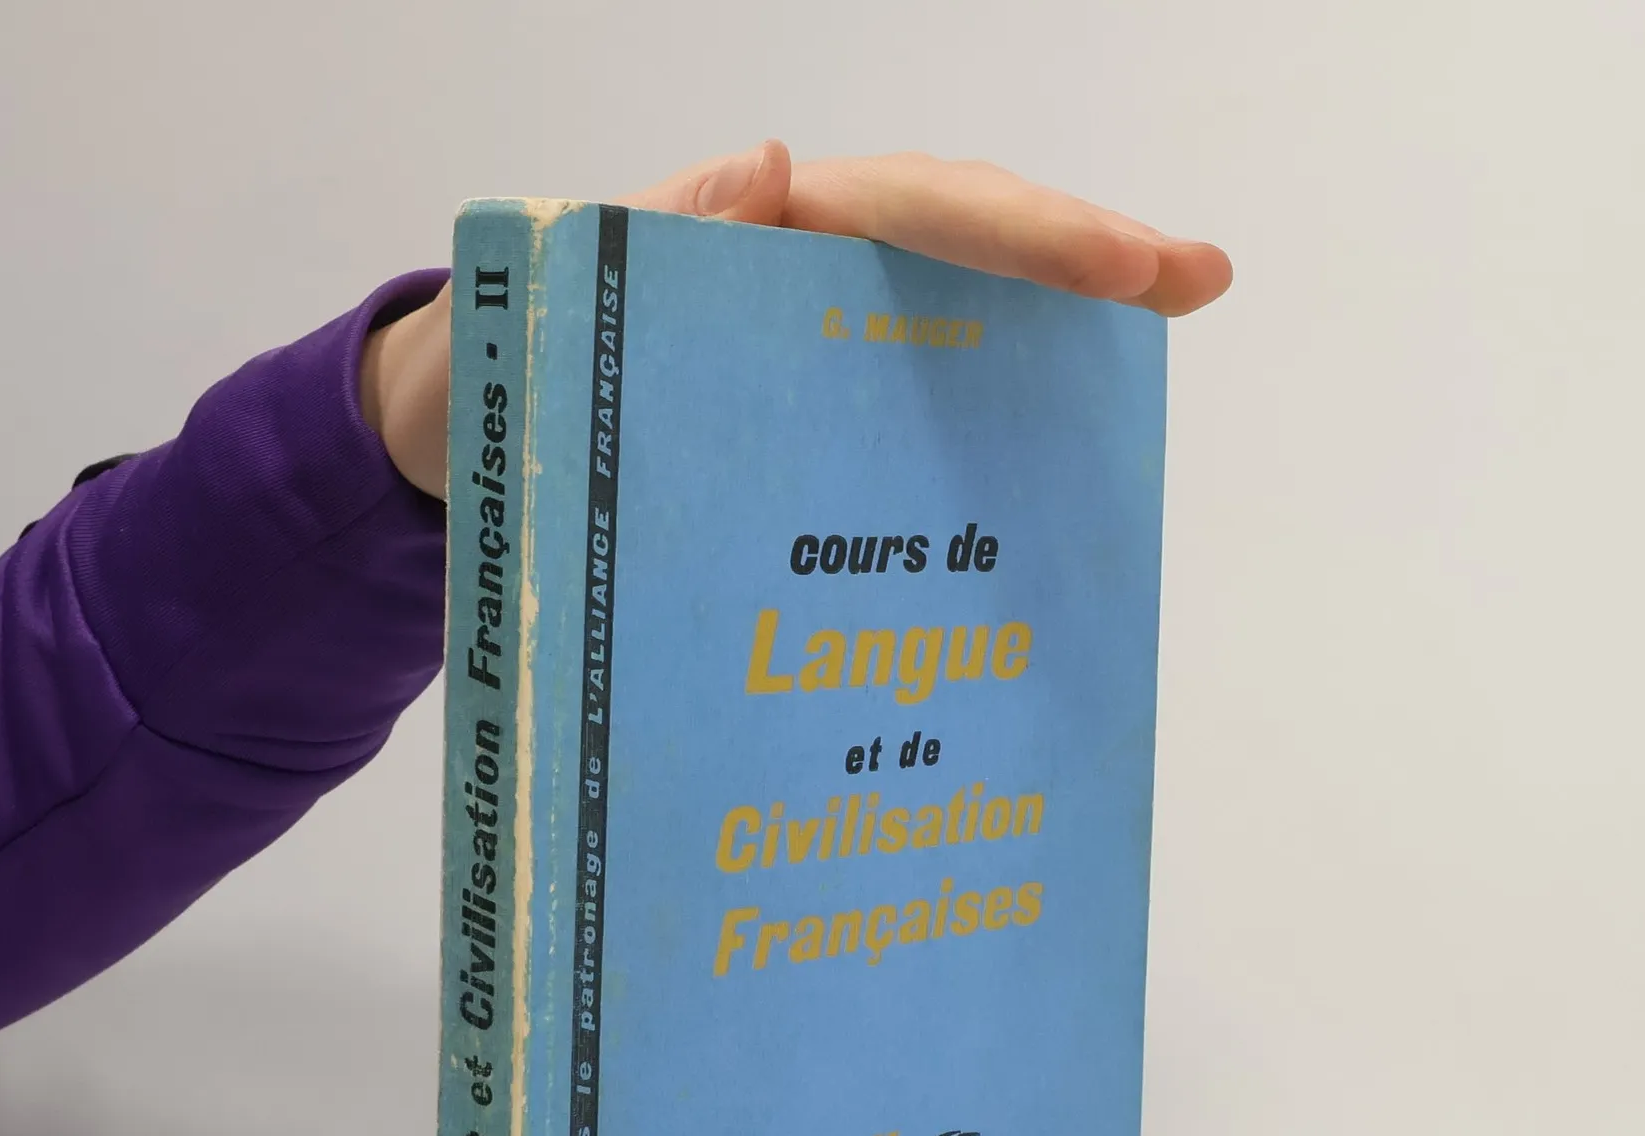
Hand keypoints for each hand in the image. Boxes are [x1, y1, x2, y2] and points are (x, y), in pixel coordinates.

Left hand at [362, 142, 1232, 496]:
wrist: (444, 455)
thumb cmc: (486, 382)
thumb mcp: (535, 310)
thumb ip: (634, 242)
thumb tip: (776, 165)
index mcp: (748, 233)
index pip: (909, 208)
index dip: (1020, 234)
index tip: (1126, 268)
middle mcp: (794, 275)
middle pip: (958, 243)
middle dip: (1079, 255)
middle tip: (1200, 279)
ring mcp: (805, 347)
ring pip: (950, 318)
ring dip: (1057, 327)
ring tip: (1167, 326)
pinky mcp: (798, 418)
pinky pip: (907, 402)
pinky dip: (984, 418)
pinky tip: (1055, 461)